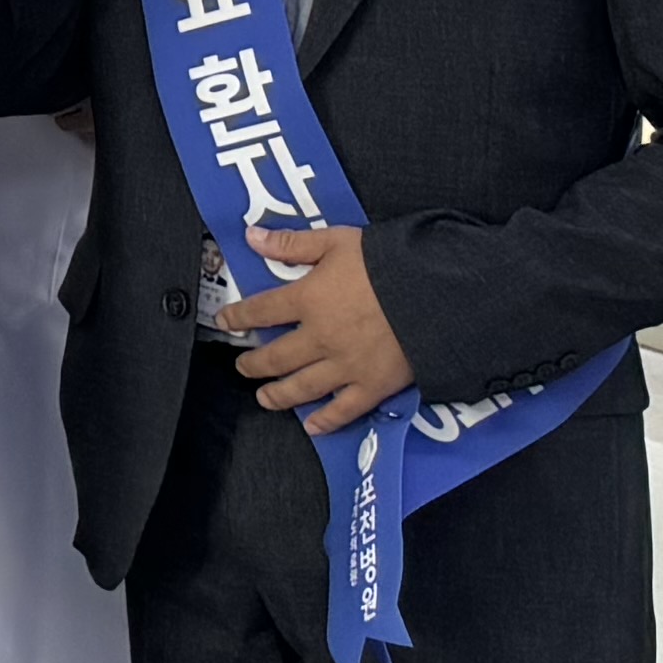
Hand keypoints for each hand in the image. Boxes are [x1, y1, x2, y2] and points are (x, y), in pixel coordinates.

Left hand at [218, 221, 418, 432]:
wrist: (435, 295)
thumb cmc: (387, 264)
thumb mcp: (337, 242)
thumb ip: (293, 243)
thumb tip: (252, 237)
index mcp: (307, 300)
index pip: (261, 311)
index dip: (238, 317)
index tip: (226, 323)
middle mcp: (320, 338)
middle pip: (276, 357)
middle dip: (254, 364)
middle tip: (243, 367)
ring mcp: (345, 366)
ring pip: (302, 388)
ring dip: (278, 395)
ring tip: (265, 398)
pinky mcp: (373, 386)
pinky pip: (344, 410)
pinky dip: (325, 421)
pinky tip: (312, 426)